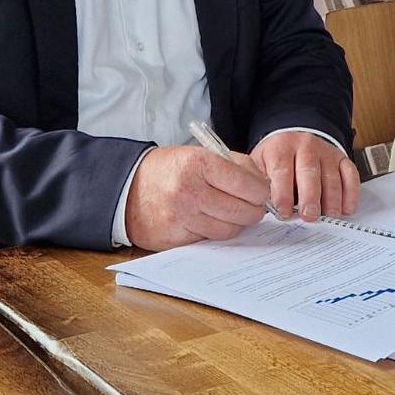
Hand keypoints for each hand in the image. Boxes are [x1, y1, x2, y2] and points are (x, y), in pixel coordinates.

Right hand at [124, 145, 272, 251]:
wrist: (128, 188)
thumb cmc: (170, 169)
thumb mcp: (199, 154)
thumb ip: (235, 166)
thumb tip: (265, 187)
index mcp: (198, 163)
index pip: (247, 184)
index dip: (261, 191)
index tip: (262, 193)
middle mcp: (189, 190)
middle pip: (243, 211)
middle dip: (254, 210)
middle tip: (253, 206)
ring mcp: (182, 217)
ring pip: (230, 230)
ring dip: (236, 223)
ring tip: (230, 212)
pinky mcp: (176, 238)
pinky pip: (210, 240)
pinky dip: (215, 232)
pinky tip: (210, 220)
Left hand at [250, 132, 359, 221]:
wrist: (294, 139)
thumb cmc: (277, 158)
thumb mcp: (261, 164)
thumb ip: (262, 184)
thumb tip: (264, 208)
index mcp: (281, 147)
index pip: (282, 170)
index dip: (282, 193)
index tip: (284, 212)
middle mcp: (305, 146)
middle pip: (309, 172)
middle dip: (309, 197)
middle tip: (308, 216)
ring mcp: (325, 152)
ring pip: (331, 176)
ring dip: (331, 200)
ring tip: (327, 216)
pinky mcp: (342, 159)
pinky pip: (351, 176)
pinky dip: (350, 194)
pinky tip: (345, 209)